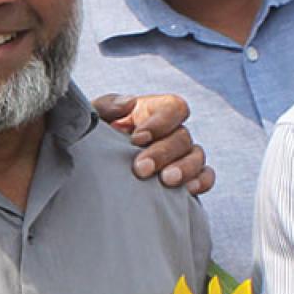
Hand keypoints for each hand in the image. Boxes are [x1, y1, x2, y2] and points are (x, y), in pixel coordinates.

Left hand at [94, 94, 213, 195]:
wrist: (88, 175)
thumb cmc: (91, 143)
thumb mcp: (92, 121)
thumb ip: (107, 106)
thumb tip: (130, 102)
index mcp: (151, 113)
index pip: (173, 108)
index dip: (161, 122)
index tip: (137, 139)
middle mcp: (169, 133)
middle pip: (183, 136)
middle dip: (163, 153)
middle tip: (140, 169)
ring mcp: (180, 156)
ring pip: (197, 156)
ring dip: (184, 168)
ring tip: (166, 181)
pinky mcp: (184, 180)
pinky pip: (205, 176)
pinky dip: (201, 181)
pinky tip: (188, 191)